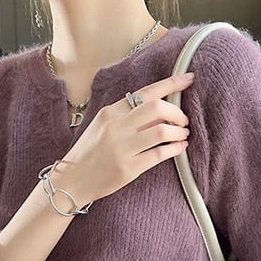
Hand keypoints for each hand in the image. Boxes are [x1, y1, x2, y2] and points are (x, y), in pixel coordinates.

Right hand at [53, 72, 194, 206]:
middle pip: (157, 108)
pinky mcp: (128, 168)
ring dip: (178, 132)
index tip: (189, 79)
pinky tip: (180, 148)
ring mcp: (122, 148)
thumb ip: (126, 116)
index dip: (172, 84)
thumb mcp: (102, 126)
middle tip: (183, 120)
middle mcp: (116, 127)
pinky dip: (175, 149)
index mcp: (111, 112)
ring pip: (162, 131)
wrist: (71, 180)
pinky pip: (159, 155)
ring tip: (182, 135)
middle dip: (177, 113)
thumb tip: (160, 109)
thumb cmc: (90, 152)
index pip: (146, 92)